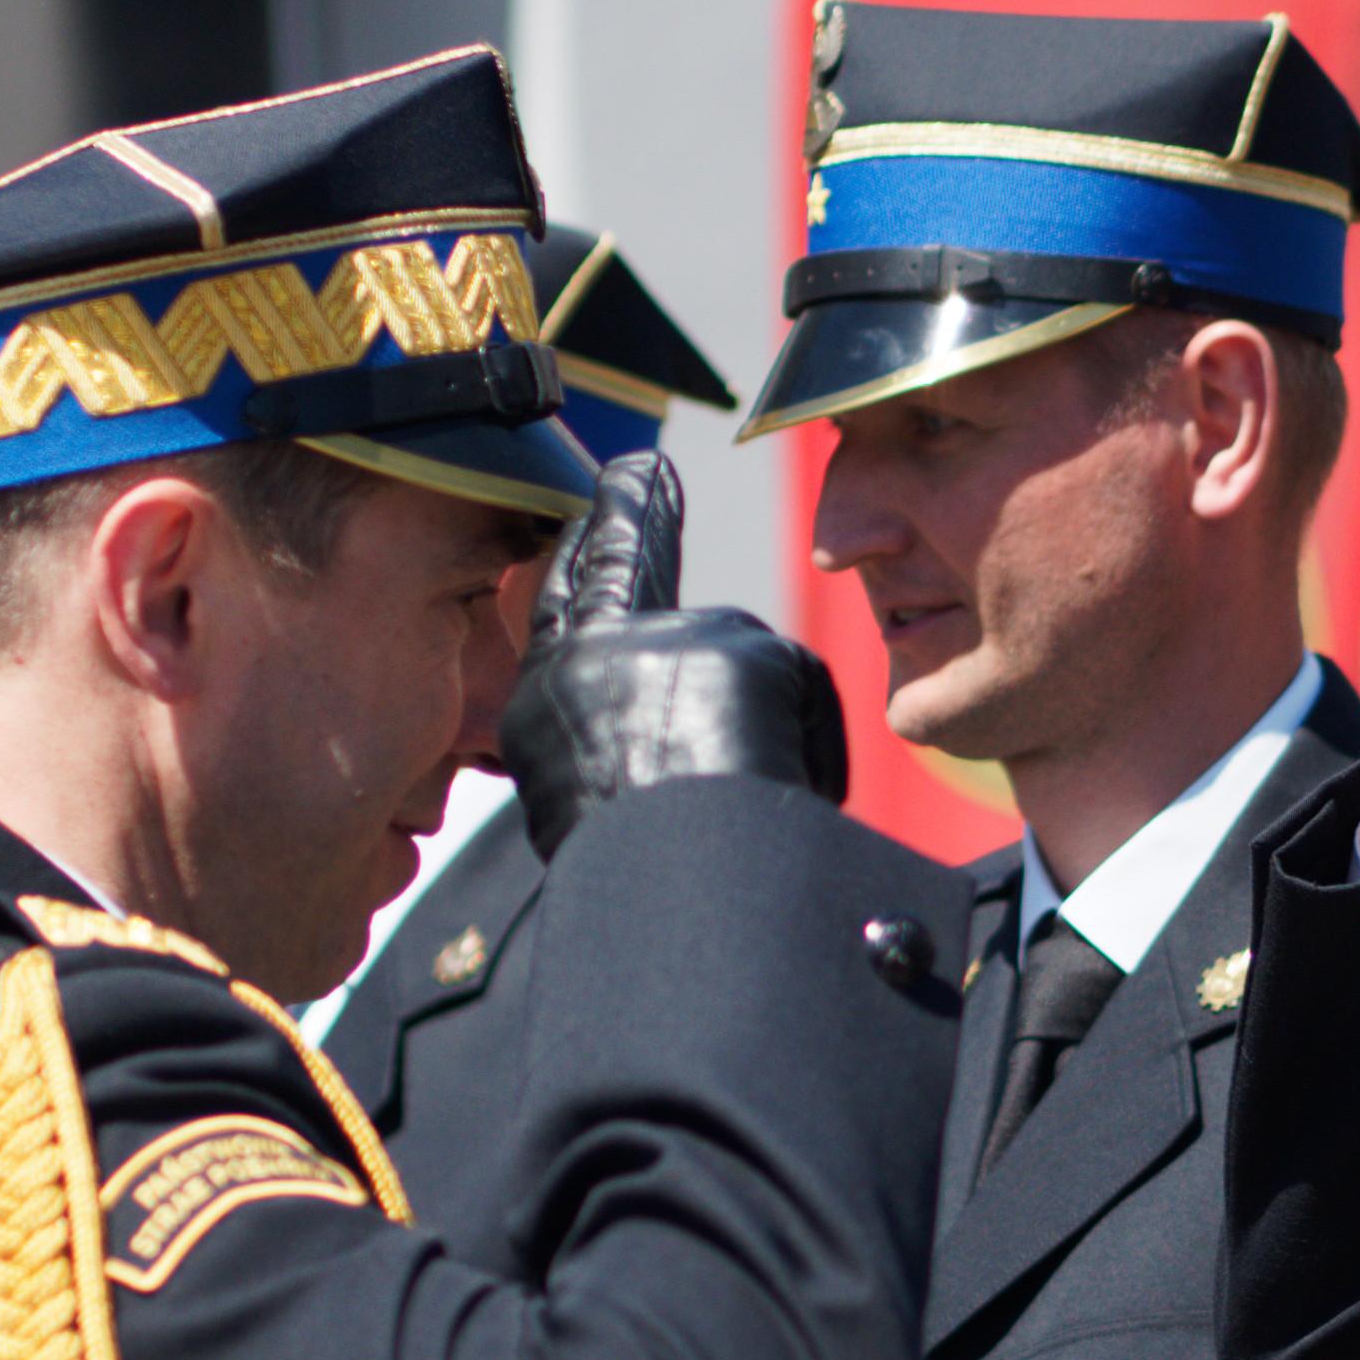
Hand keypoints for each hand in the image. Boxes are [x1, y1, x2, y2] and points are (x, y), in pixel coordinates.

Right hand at [499, 452, 852, 853]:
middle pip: (626, 573)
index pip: (562, 608)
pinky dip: (810, 746)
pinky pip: (804, 695)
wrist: (666, 891)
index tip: (586, 513)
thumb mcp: (593, 804)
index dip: (579, 557)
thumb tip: (665, 738)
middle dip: (631, 513)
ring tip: (747, 798)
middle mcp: (594, 656)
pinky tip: (790, 787)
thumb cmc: (636, 881)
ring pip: (744, 671)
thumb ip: (621, 740)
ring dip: (762, 731)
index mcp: (549, 703)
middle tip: (640, 468)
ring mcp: (666, 641)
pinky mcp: (740, 646)